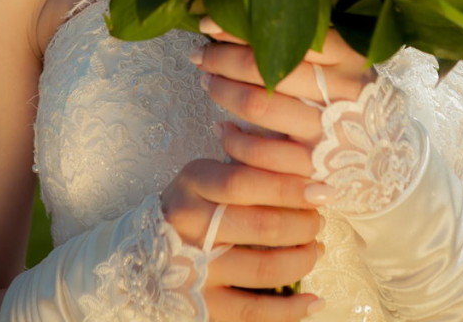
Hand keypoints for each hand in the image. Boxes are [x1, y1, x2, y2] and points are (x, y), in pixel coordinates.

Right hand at [161, 156, 324, 319]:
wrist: (141, 253)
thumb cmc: (191, 206)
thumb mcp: (207, 174)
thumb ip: (246, 162)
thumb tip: (300, 156)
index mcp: (194, 181)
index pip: (245, 180)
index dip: (289, 186)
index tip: (321, 190)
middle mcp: (190, 223)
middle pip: (261, 224)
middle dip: (303, 224)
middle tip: (318, 221)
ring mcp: (193, 267)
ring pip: (263, 269)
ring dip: (301, 260)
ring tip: (316, 250)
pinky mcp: (200, 306)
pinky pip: (252, 312)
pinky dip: (290, 310)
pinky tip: (315, 301)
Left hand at [191, 19, 373, 175]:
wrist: (389, 163)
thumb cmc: (356, 101)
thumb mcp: (348, 65)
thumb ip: (311, 42)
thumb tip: (249, 14)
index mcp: (350, 59)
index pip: (289, 33)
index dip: (242, 27)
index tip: (210, 23)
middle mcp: (342, 93)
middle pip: (266, 65)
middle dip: (223, 57)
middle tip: (201, 53)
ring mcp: (328, 133)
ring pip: (258, 104)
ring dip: (222, 90)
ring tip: (207, 80)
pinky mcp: (314, 169)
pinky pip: (259, 152)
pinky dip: (233, 140)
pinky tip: (221, 129)